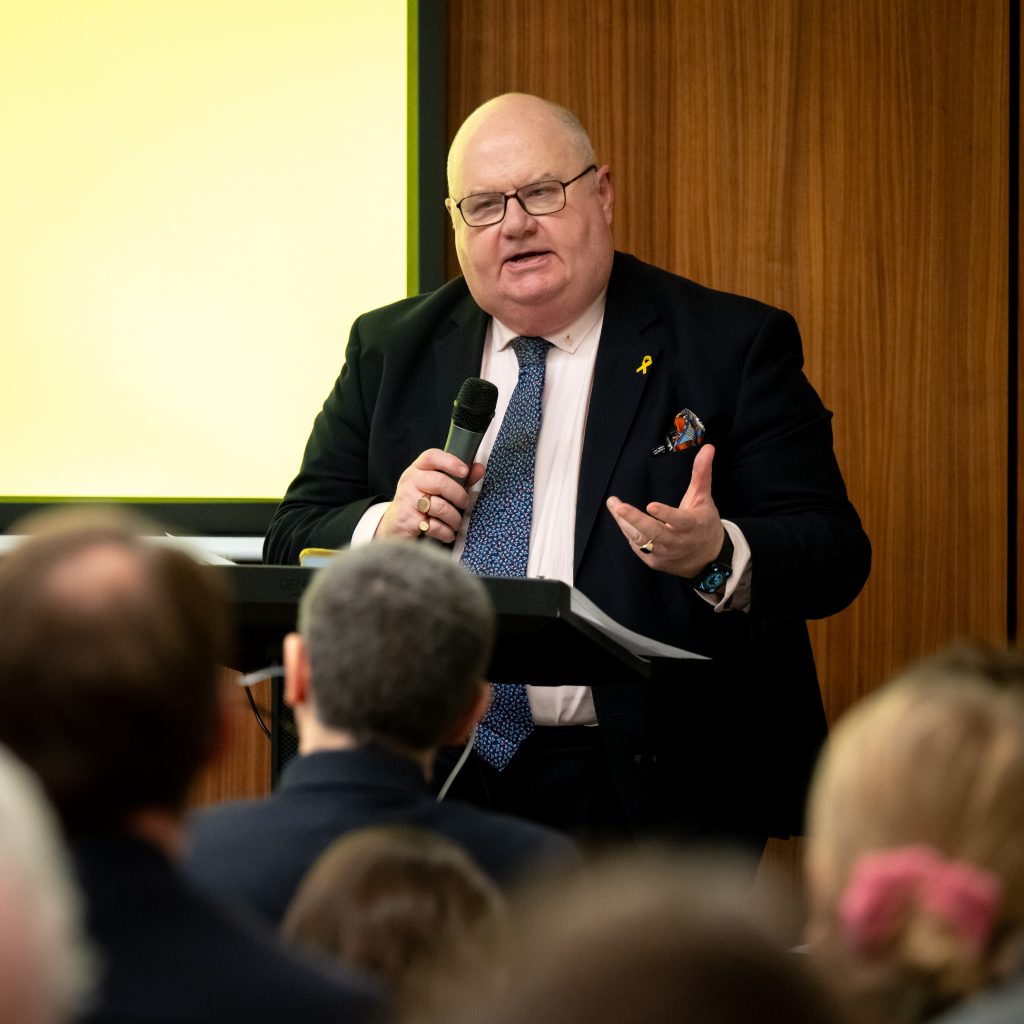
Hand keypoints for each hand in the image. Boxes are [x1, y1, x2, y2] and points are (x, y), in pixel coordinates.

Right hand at [375, 449, 484, 542]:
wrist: (395, 526)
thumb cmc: (420, 503)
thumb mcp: (435, 487)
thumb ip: (459, 478)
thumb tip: (479, 468)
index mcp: (418, 469)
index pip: (431, 457)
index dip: (450, 462)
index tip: (465, 471)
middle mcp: (411, 482)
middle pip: (440, 482)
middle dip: (459, 495)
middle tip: (465, 504)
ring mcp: (407, 501)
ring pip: (439, 507)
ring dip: (454, 518)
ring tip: (456, 522)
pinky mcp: (408, 520)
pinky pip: (434, 525)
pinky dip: (446, 532)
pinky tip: (448, 533)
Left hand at [606, 444, 723, 577]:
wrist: (707, 558)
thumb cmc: (703, 523)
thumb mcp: (703, 498)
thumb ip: (701, 473)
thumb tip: (708, 448)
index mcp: (691, 526)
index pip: (678, 520)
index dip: (665, 514)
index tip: (651, 506)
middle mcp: (677, 542)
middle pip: (653, 533)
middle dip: (634, 519)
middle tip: (618, 506)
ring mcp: (665, 554)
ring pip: (641, 540)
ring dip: (625, 523)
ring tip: (614, 505)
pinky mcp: (655, 562)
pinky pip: (638, 547)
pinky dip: (629, 533)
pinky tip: (622, 520)